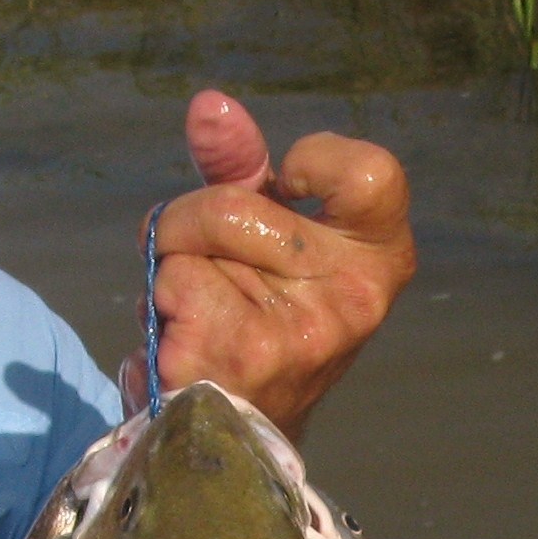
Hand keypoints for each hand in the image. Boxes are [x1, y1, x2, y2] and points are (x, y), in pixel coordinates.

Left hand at [119, 89, 415, 436]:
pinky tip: (184, 343)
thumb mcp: (264, 234)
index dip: (314, 162)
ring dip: (169, 269)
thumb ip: (242, 165)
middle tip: (207, 265)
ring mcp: (298, 332)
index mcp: (379, 260)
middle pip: (233, 205)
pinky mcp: (238, 359)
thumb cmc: (257, 318)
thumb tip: (208, 104)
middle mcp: (354, 298)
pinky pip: (168, 284)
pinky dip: (157, 306)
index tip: (287, 188)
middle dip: (190, 225)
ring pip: (188, 245)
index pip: (371, 173)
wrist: (243, 434)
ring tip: (197, 312)